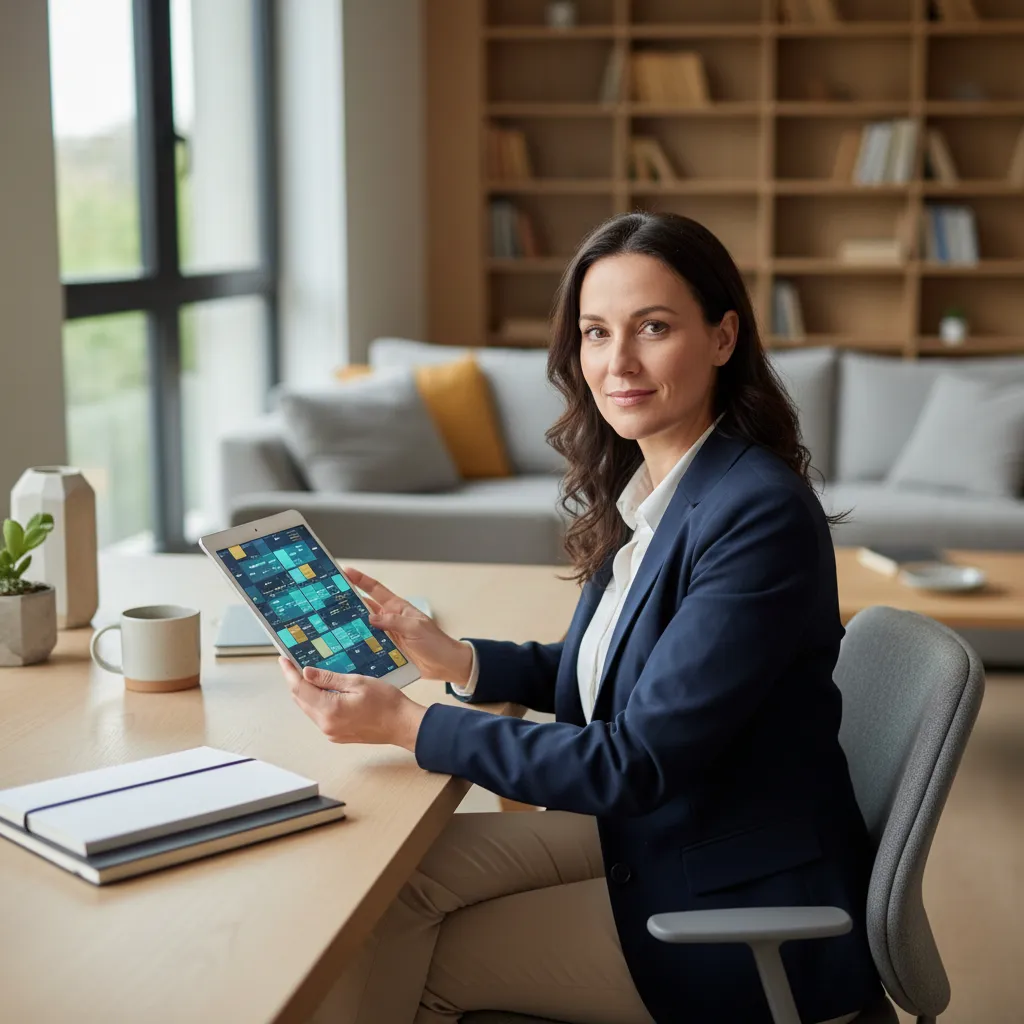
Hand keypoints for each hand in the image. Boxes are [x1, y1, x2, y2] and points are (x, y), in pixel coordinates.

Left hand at [279, 657, 426, 751]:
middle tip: (294, 664)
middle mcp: (326, 724)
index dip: (289, 673)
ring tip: (310, 675)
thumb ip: (329, 678)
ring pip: (309, 708)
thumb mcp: (357, 682)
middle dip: (296, 681)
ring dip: (307, 692)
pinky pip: (320, 716)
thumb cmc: (386, 702)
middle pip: (301, 700)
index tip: (284, 660)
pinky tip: (325, 691)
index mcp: (329, 710)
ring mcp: (331, 732)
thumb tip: (306, 672)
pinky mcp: (337, 735)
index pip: (300, 688)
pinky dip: (317, 702)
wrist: (402, 724)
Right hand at [342, 565, 473, 684]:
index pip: (376, 590)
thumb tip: (371, 617)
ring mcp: (387, 635)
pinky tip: (344, 648)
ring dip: (350, 626)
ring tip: (329, 625)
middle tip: (328, 601)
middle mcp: (389, 619)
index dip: (361, 580)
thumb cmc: (435, 643)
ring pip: (363, 627)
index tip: (345, 571)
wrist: (446, 665)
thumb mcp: (416, 628)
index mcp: (397, 608)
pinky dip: (358, 645)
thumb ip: (394, 621)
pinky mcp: (387, 650)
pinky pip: (369, 645)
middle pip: (364, 607)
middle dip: (348, 602)